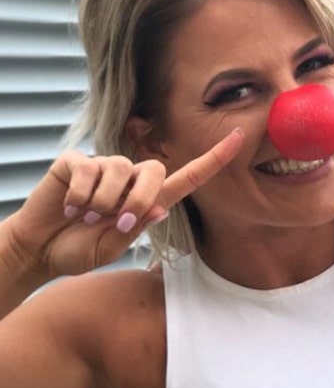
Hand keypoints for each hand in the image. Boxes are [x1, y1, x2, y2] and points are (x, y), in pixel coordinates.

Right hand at [7, 128, 244, 276]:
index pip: (186, 177)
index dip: (213, 159)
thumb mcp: (111, 249)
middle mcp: (128, 179)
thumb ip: (134, 229)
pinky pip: (88, 169)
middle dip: (137, 200)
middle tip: (115, 222)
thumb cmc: (78, 250)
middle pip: (153, 170)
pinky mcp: (76, 162)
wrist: (40, 251)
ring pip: (118, 169)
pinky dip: (80, 194)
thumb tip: (159, 208)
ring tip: (86, 217)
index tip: (240, 136)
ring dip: (103, 201)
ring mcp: (102, 167)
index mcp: (146, 201)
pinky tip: (70, 206)